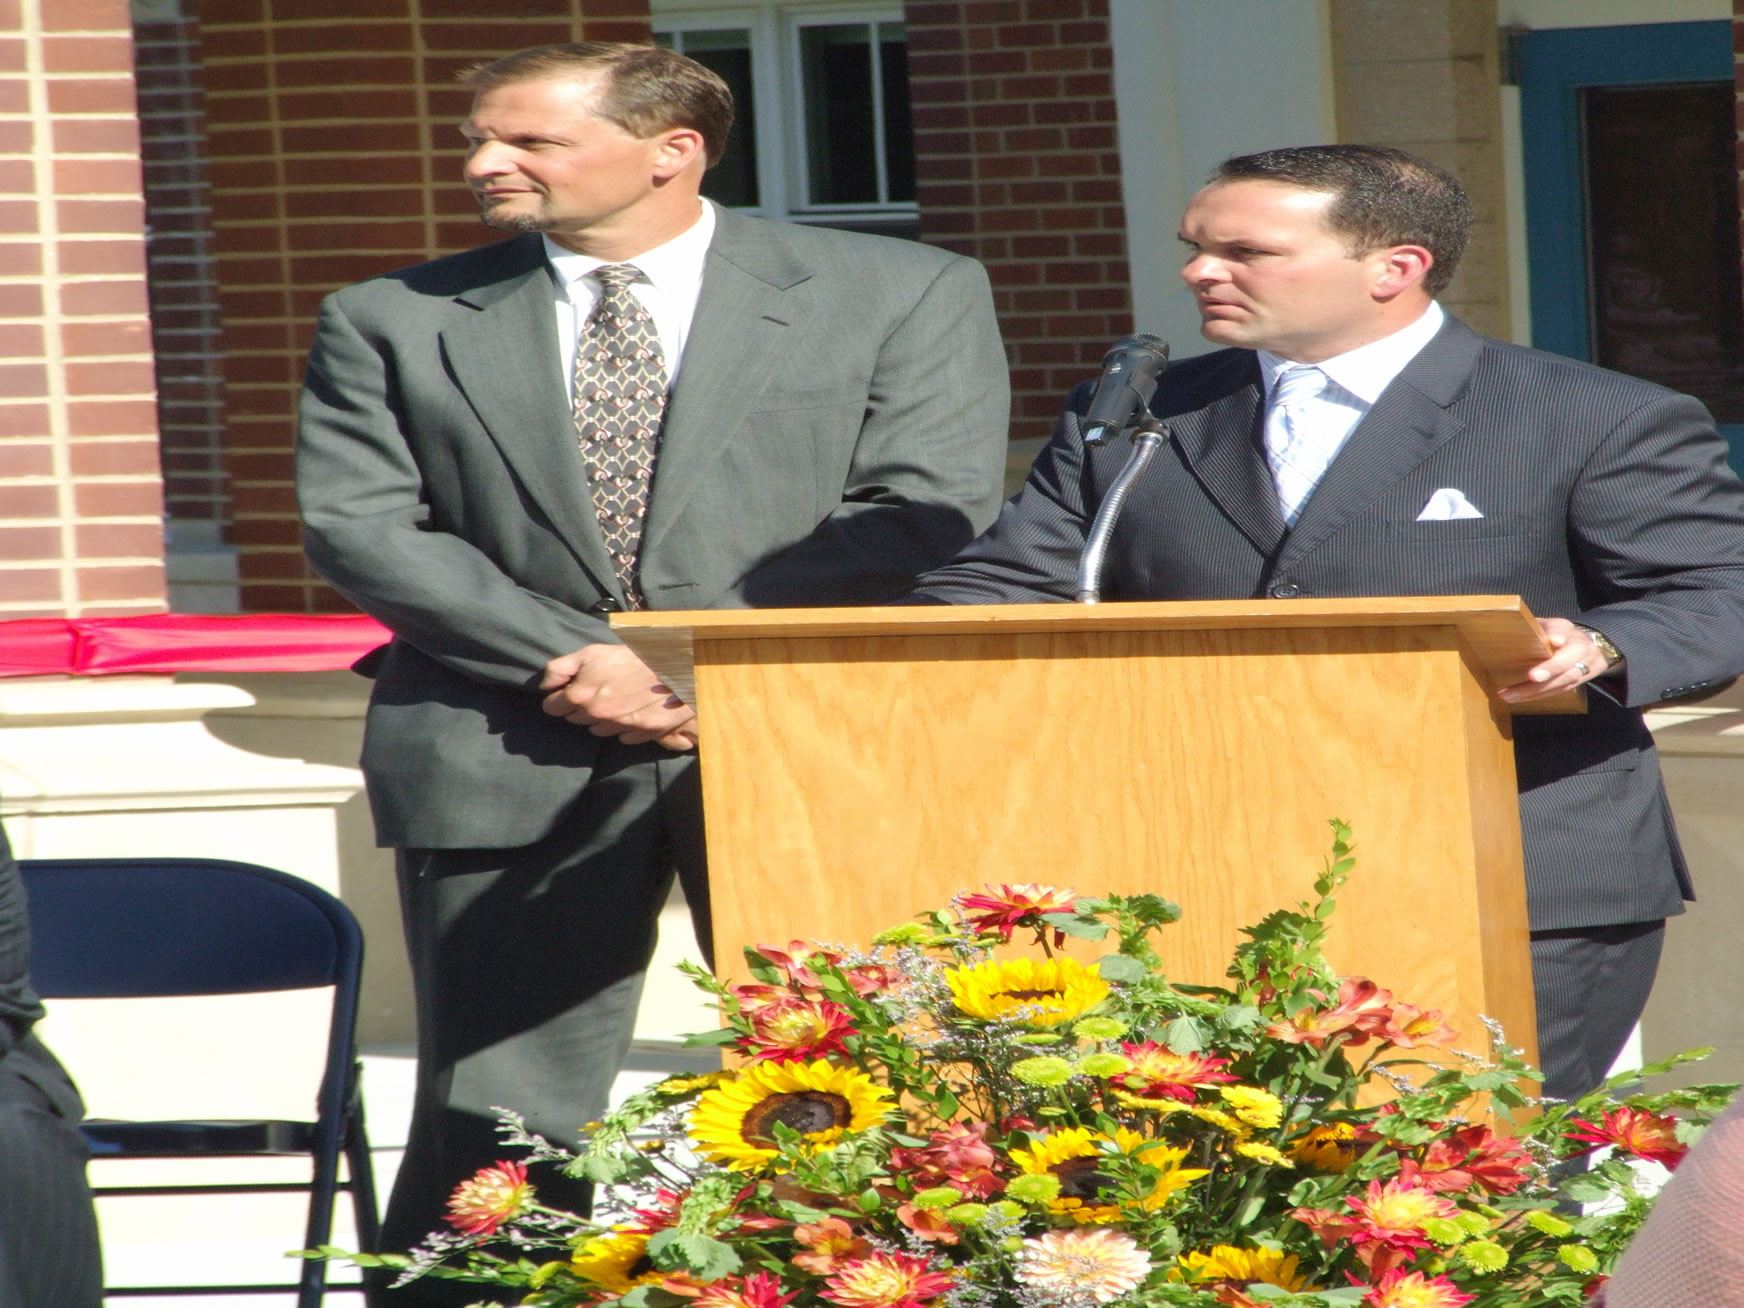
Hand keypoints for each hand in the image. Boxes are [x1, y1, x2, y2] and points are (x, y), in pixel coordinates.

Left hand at [540, 644, 696, 749]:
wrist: (674, 665)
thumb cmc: (631, 656)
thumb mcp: (592, 652)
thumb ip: (561, 668)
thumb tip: (545, 686)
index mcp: (581, 695)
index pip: (552, 708)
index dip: (558, 698)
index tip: (569, 691)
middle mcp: (597, 716)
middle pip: (575, 719)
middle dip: (581, 707)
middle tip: (597, 690)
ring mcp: (620, 727)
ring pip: (598, 730)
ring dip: (602, 718)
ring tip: (616, 699)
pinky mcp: (641, 733)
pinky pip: (622, 736)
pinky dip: (623, 726)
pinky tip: (632, 709)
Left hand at [1498, 617, 1611, 703]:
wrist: (1580, 644)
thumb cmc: (1548, 635)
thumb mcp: (1538, 626)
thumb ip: (1526, 629)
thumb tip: (1500, 627)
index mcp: (1565, 628)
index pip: (1563, 628)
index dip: (1559, 633)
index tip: (1555, 640)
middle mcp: (1579, 645)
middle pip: (1570, 657)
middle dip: (1552, 668)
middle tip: (1532, 677)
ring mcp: (1585, 663)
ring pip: (1566, 678)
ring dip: (1538, 689)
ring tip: (1512, 695)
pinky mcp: (1582, 679)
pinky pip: (1562, 689)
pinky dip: (1540, 695)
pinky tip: (1521, 698)